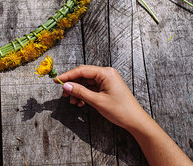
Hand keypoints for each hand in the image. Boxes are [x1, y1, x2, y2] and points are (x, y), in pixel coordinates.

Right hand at [55, 65, 192, 165]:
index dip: (68, 75)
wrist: (135, 121)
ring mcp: (107, 80)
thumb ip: (80, 92)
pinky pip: (92, 88)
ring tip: (73, 102)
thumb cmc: (120, 110)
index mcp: (106, 73)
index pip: (82, 70)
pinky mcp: (107, 87)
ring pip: (87, 83)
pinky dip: (85, 94)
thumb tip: (66, 86)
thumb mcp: (97, 101)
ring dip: (78, 91)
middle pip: (84, 76)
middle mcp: (106, 74)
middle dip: (73, 85)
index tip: (57, 81)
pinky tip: (81, 102)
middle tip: (63, 94)